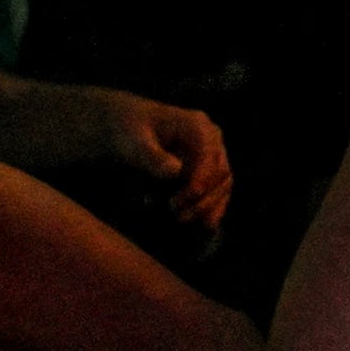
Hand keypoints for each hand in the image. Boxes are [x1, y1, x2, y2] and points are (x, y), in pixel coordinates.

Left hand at [98, 94, 233, 229]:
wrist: (127, 129)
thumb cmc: (128, 133)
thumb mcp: (134, 143)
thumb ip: (153, 157)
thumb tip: (177, 171)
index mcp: (196, 125)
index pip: (208, 156)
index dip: (199, 181)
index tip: (177, 204)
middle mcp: (211, 137)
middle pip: (221, 171)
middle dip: (202, 198)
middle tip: (177, 216)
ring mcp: (212, 152)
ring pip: (223, 183)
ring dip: (208, 206)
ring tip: (183, 220)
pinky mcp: (209, 167)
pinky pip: (218, 189)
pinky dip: (212, 207)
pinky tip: (200, 225)